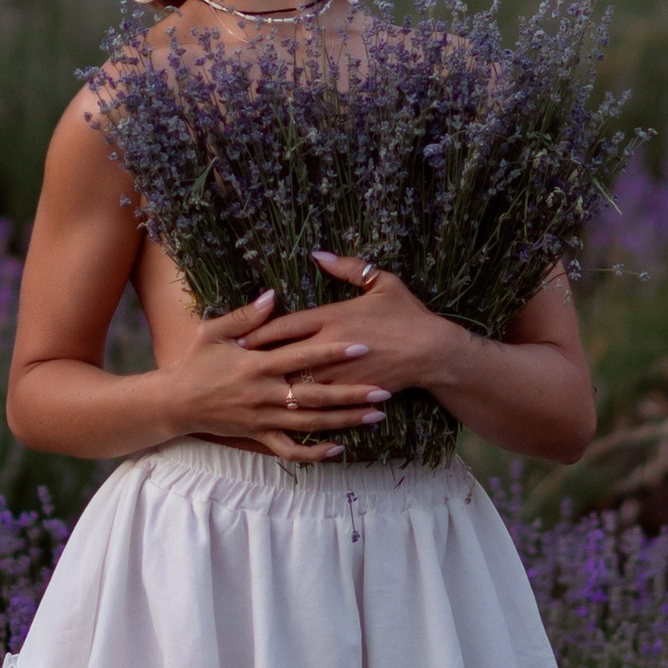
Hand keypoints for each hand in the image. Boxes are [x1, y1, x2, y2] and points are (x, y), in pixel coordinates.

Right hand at [170, 287, 393, 462]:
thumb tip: (273, 295)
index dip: (332, 351)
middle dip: (352, 394)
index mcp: (256, 364)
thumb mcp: (213, 332)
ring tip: (375, 417)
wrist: (174, 403)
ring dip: (344, 421)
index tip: (361, 346)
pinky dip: (315, 454)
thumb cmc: (194, 362)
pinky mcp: (257, 437)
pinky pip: (290, 450)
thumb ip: (246, 315)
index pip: (302, 356)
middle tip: (384, 390)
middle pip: (315, 395)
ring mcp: (262, 419)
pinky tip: (339, 450)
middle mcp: (263, 394)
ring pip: (311, 424)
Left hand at [240, 255, 459, 408]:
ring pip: (297, 384)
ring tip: (251, 392)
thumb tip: (318, 253)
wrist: (433, 351)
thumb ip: (347, 267)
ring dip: (274, 387)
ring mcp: (339, 373)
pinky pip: (319, 404)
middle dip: (258, 362)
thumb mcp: (380, 282)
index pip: (287, 324)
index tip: (240, 337)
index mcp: (333, 317)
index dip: (260, 330)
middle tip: (234, 368)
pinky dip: (301, 408)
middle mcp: (330, 346)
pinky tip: (285, 414)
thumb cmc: (406, 313)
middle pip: (284, 356)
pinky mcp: (350, 392)